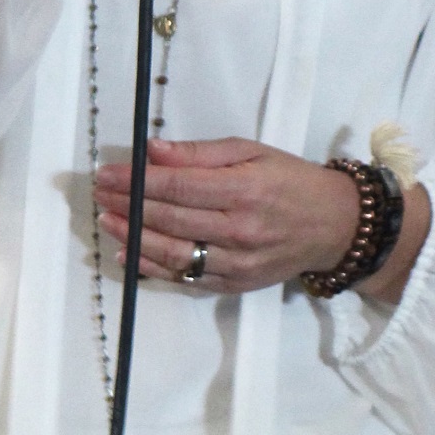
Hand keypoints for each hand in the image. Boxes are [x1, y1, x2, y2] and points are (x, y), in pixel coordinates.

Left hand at [95, 137, 358, 292]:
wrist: (334, 226)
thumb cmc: (291, 181)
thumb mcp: (252, 152)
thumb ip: (199, 154)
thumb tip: (152, 151)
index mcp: (244, 190)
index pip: (177, 186)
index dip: (135, 180)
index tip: (107, 172)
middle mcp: (239, 230)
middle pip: (170, 219)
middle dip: (128, 205)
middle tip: (99, 192)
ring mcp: (237, 263)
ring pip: (173, 253)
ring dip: (133, 237)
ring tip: (107, 220)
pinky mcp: (235, 284)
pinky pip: (186, 278)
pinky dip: (153, 267)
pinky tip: (129, 253)